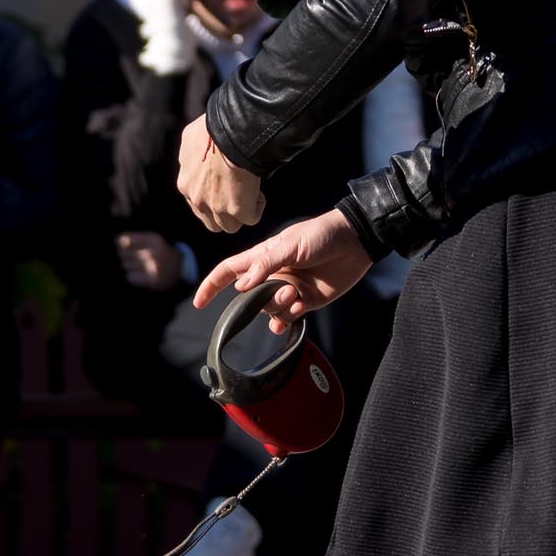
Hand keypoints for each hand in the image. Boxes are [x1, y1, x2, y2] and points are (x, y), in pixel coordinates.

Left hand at [115, 231, 182, 289]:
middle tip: (136, 258)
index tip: (125, 247)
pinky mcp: (153, 280)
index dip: (121, 245)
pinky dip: (133, 276)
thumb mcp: (149, 239)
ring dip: (129, 267)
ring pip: (125, 265)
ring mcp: (154, 267)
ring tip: (140, 266)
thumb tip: (117, 241)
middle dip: (125, 256)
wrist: (179, 268)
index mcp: (153, 239)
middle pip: (122, 253)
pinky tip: (141, 275)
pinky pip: (130, 277)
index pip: (123, 240)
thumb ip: (132, 238)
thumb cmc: (158, 251)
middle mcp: (154, 252)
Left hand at [176, 115, 265, 232]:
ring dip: (241, 214)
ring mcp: (217, 207)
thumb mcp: (191, 138)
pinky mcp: (237, 209)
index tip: (225, 185)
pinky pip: (250, 218)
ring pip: (230, 226)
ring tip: (251, 194)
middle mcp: (198, 200)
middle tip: (238, 195)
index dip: (213, 198)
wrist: (230, 134)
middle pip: (212, 222)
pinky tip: (260, 193)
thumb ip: (191, 152)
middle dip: (225, 213)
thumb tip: (195, 151)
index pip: (198, 204)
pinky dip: (257, 207)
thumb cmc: (212, 130)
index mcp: (186, 185)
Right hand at [192, 207, 374, 330]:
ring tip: (298, 295)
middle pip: (249, 298)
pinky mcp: (305, 302)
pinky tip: (297, 313)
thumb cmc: (322, 235)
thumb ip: (266, 265)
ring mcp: (288, 289)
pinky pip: (287, 318)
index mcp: (263, 257)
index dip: (211, 286)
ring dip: (280, 307)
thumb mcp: (291, 244)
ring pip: (268, 310)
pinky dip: (288, 320)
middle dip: (260, 300)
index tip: (199, 302)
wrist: (356, 243)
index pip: (229, 271)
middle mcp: (272, 275)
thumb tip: (241, 286)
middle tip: (285, 290)